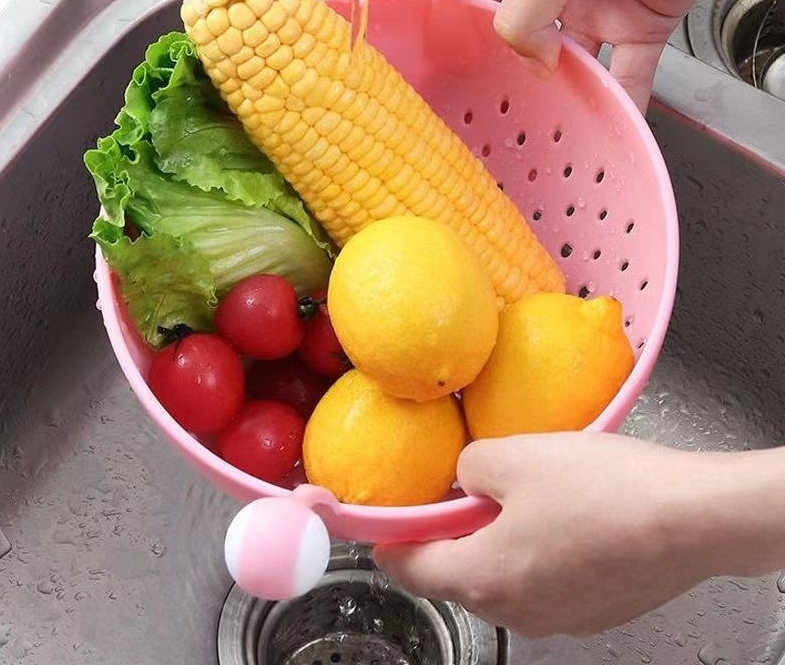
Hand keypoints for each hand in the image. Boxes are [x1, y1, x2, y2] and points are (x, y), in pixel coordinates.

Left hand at [374, 432, 784, 637]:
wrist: (691, 519)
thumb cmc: (599, 489)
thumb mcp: (513, 455)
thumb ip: (469, 466)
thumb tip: (467, 478)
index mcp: (483, 578)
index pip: (408, 569)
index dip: (388, 539)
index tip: (381, 521)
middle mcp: (516, 611)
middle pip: (455, 574)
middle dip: (447, 534)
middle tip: (458, 489)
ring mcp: (558, 617)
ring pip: (501, 576)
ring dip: (494, 539)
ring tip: (514, 493)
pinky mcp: (593, 610)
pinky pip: (542, 580)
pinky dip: (533, 550)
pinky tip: (558, 513)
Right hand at [470, 0, 784, 110]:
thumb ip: (525, 13)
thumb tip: (529, 61)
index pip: (483, 3)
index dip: (475, 39)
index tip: (471, 76)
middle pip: (527, 41)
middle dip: (521, 74)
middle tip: (511, 110)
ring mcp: (598, 4)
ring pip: (575, 63)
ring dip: (569, 94)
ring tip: (557, 126)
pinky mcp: (640, 21)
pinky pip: (626, 71)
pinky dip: (621, 98)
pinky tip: (612, 123)